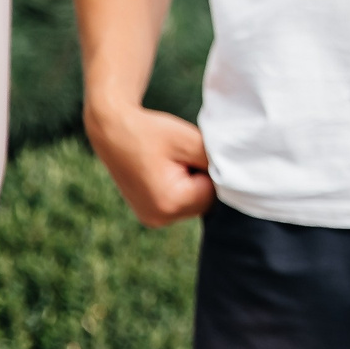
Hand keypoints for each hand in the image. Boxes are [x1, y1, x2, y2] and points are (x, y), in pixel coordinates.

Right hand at [86, 103, 215, 226]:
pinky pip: (177, 203)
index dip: (208, 170)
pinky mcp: (148, 214)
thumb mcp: (190, 141)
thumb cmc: (152, 132)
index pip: (214, 193)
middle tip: (179, 157)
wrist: (112, 129)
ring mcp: (151, 219)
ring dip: (190, 184)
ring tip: (170, 162)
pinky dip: (178, 188)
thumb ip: (217, 162)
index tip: (189, 153)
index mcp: (169, 204)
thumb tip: (237, 178)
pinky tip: (164, 170)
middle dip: (200, 179)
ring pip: (192, 203)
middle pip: (204, 202)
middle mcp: (159, 219)